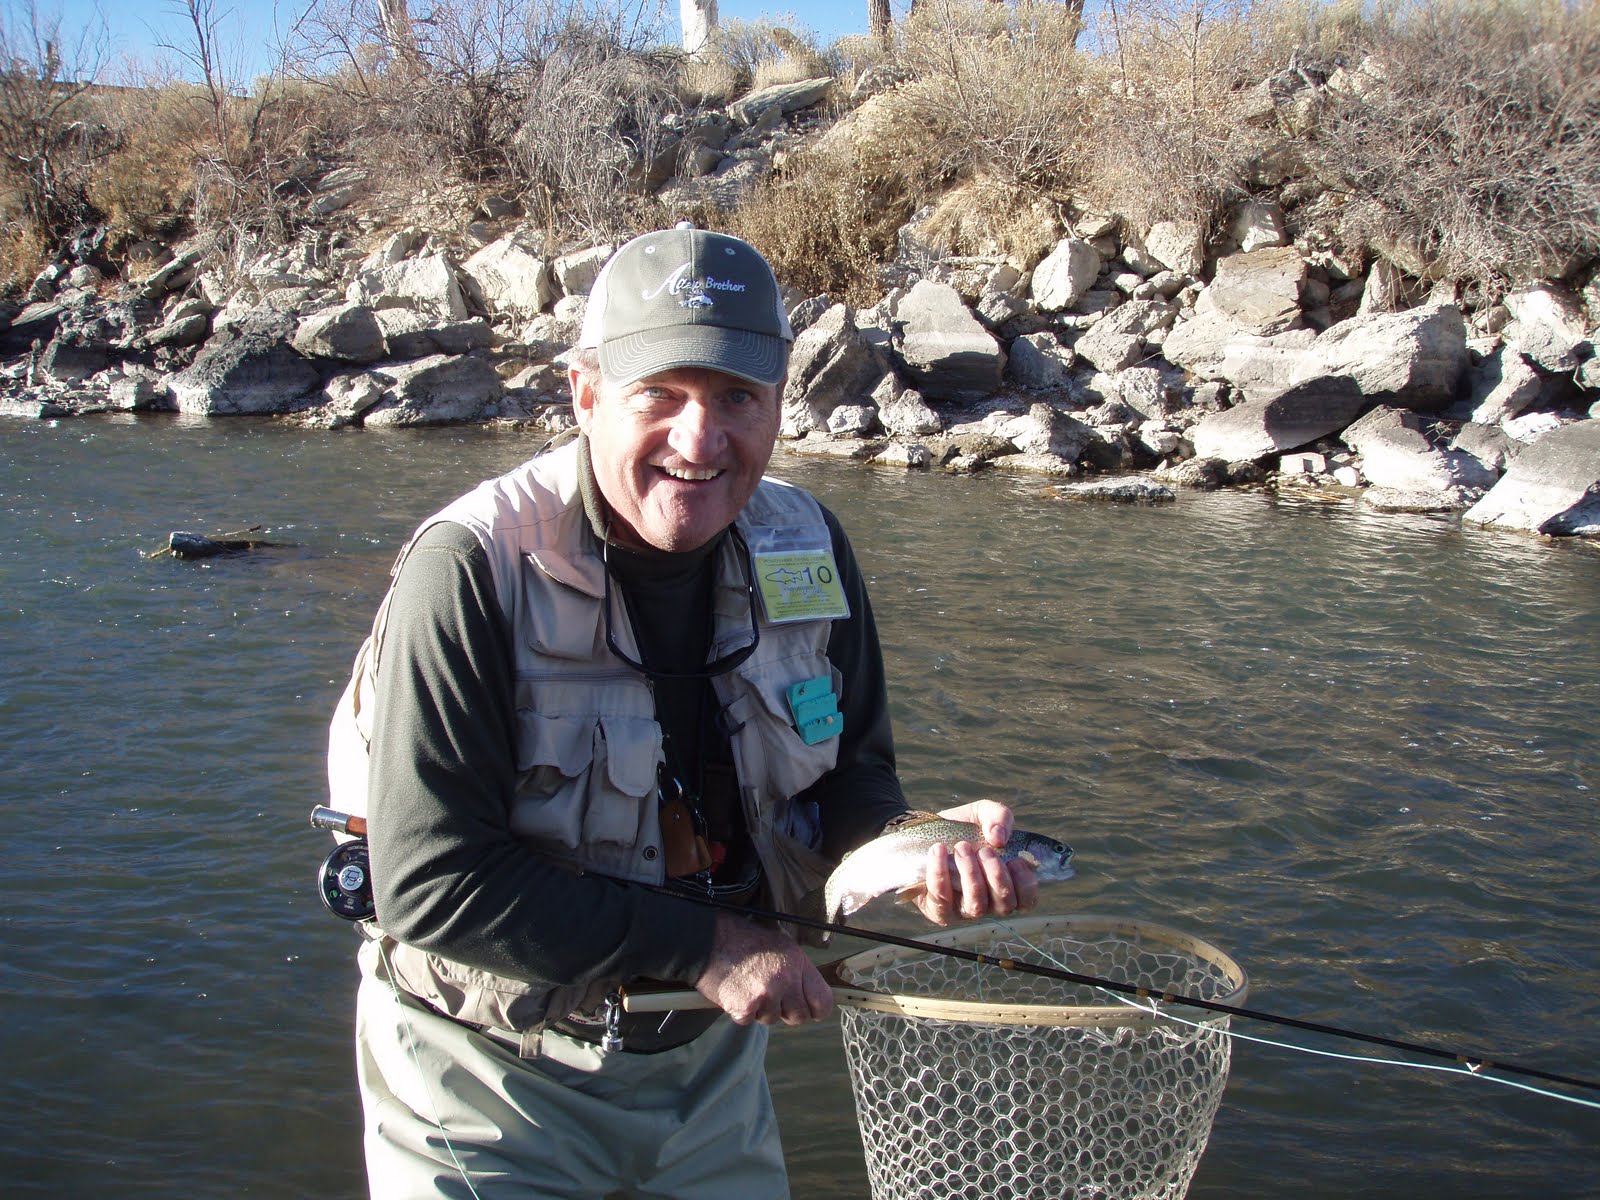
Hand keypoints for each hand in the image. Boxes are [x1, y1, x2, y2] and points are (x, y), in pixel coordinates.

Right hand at [694, 913, 833, 1025]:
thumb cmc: (742, 941)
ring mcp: (766, 994)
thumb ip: (796, 970)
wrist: (706, 941)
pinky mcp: (745, 1007)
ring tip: (748, 987)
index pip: (822, 999)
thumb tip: (810, 994)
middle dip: (785, 1012)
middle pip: (799, 1016)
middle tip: (770, 996)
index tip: (810, 1010)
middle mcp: (785, 979)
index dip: (817, 1009)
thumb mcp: (779, 946)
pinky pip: (749, 1021)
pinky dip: (741, 1011)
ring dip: (761, 1010)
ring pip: (772, 1020)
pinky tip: (736, 991)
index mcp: (797, 962)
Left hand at [910, 800, 1039, 926]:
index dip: (1026, 885)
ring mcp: (964, 909)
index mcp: (1006, 883)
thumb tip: (998, 838)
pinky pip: (942, 900)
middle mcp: (989, 902)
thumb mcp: (983, 813)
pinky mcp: (938, 910)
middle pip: (1005, 905)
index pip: (1026, 900)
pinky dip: (940, 874)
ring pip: (976, 905)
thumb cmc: (962, 827)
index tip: (1016, 861)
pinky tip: (938, 851)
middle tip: (985, 851)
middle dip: (997, 876)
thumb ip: (1000, 816)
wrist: (922, 831)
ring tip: (961, 847)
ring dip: (971, 875)